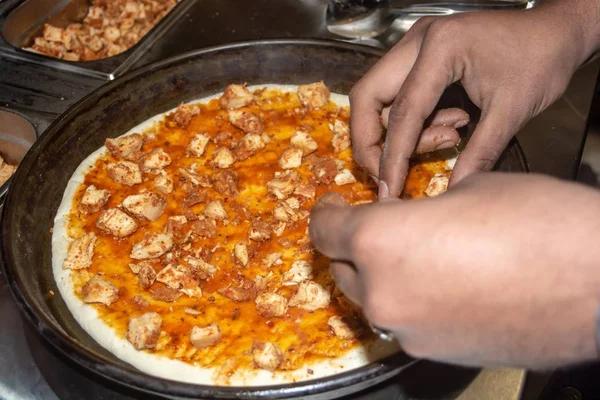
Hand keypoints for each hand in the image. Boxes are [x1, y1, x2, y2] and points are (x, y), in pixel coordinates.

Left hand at [309, 173, 599, 367]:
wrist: (597, 283)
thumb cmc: (538, 223)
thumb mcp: (469, 190)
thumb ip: (422, 210)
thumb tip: (415, 221)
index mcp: (379, 241)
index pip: (325, 231)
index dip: (325, 214)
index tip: (332, 206)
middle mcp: (383, 293)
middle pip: (342, 269)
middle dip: (353, 245)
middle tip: (377, 228)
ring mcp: (409, 331)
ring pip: (375, 298)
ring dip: (384, 276)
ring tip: (420, 256)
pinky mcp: (435, 354)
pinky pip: (407, 320)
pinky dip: (412, 300)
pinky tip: (446, 284)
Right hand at [350, 0, 598, 196]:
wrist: (556, 33)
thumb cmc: (541, 60)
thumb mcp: (512, 110)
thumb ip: (479, 152)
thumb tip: (453, 191)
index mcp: (440, 47)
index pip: (402, 111)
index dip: (392, 156)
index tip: (390, 189)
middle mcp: (417, 42)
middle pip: (367, 97)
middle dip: (372, 141)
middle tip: (387, 173)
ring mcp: (415, 46)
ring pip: (378, 97)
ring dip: (401, 131)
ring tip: (450, 138)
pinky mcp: (419, 56)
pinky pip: (397, 94)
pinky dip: (413, 120)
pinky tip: (450, 124)